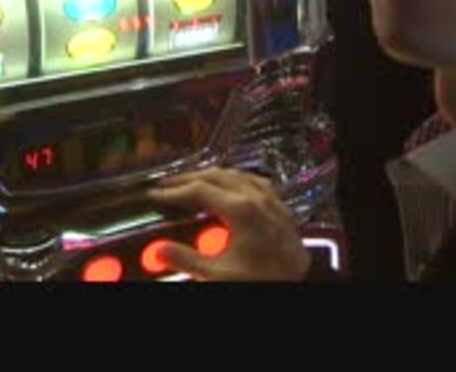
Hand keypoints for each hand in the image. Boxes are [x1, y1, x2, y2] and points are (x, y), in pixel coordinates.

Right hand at [146, 166, 310, 280]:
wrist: (299, 281)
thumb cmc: (264, 278)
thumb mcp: (219, 274)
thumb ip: (186, 259)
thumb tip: (159, 250)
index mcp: (240, 208)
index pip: (198, 190)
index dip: (173, 191)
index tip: (156, 195)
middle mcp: (256, 197)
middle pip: (215, 175)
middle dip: (188, 178)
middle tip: (167, 184)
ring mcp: (270, 198)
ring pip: (235, 174)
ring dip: (211, 175)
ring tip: (193, 182)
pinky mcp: (279, 205)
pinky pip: (254, 180)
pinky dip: (235, 179)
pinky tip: (231, 184)